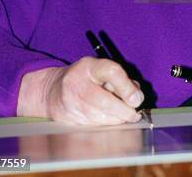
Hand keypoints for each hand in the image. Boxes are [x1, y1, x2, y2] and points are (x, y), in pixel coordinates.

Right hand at [17, 57, 143, 124]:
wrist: (53, 91)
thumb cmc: (85, 79)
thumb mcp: (101, 71)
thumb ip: (120, 80)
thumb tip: (137, 96)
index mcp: (89, 66)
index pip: (111, 72)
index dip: (127, 87)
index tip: (137, 99)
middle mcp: (77, 82)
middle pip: (103, 100)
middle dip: (122, 110)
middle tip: (134, 114)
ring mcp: (70, 101)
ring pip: (98, 116)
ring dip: (116, 120)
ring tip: (125, 117)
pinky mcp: (67, 118)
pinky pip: (91, 125)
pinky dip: (105, 125)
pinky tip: (110, 121)